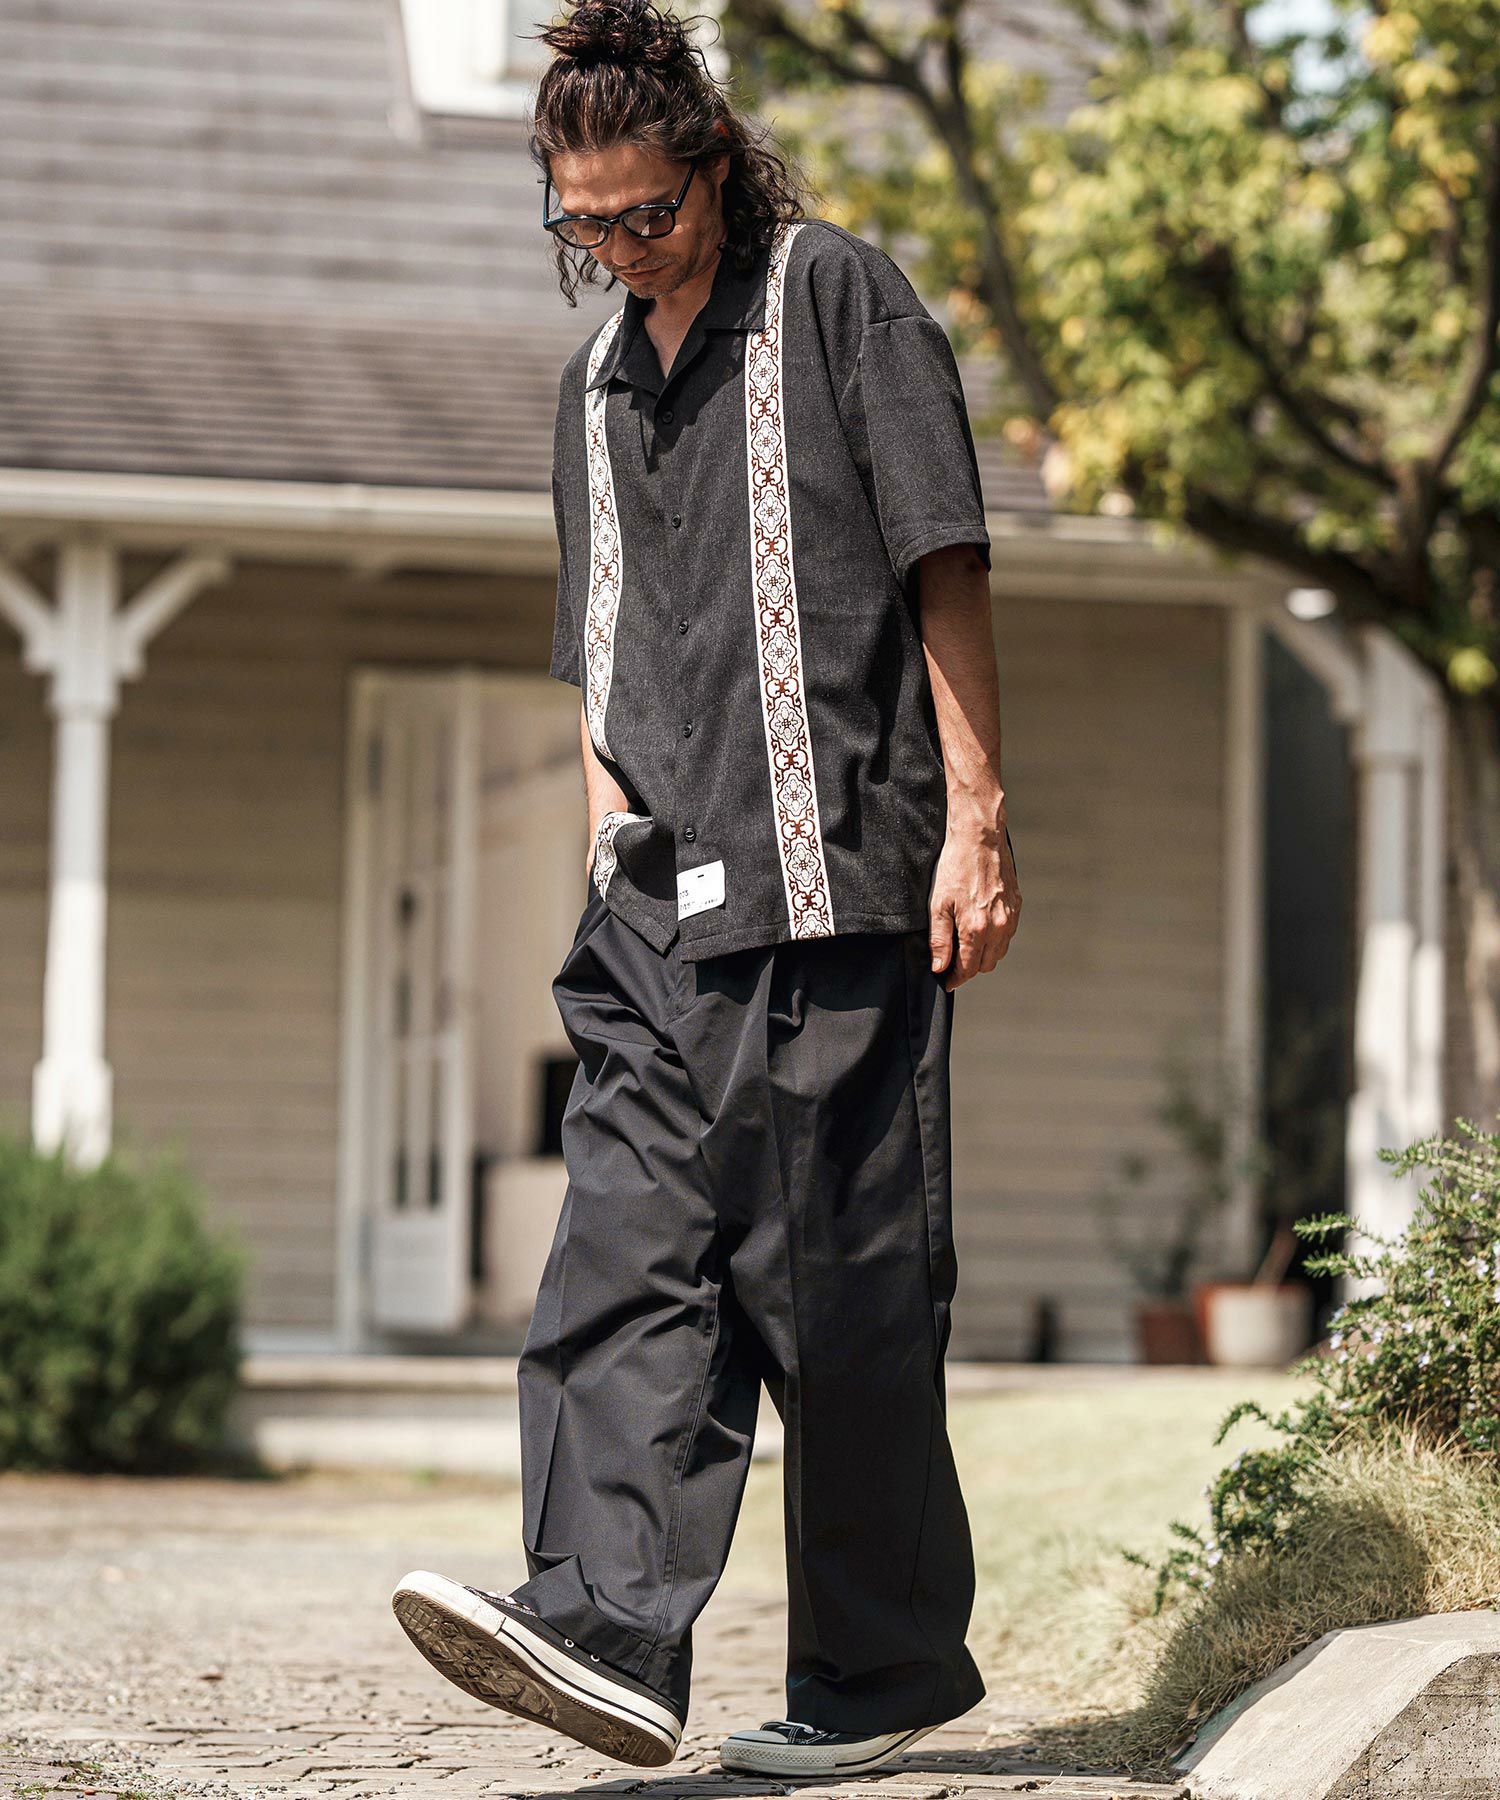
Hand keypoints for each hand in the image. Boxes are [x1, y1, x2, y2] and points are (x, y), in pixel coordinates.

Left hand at [928, 820, 1019, 990]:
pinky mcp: (1016, 905)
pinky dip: (995, 939)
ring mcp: (1010, 916)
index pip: (968, 968)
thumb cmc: (955, 867)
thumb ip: (940, 939)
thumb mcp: (938, 904)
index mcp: (977, 928)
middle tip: (953, 963)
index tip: (947, 980)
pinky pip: (1008, 934)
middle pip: (985, 964)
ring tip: (966, 946)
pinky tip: (981, 929)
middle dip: (969, 968)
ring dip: (983, 955)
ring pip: (999, 952)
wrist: (980, 838)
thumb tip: (940, 966)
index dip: (956, 978)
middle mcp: (998, 926)